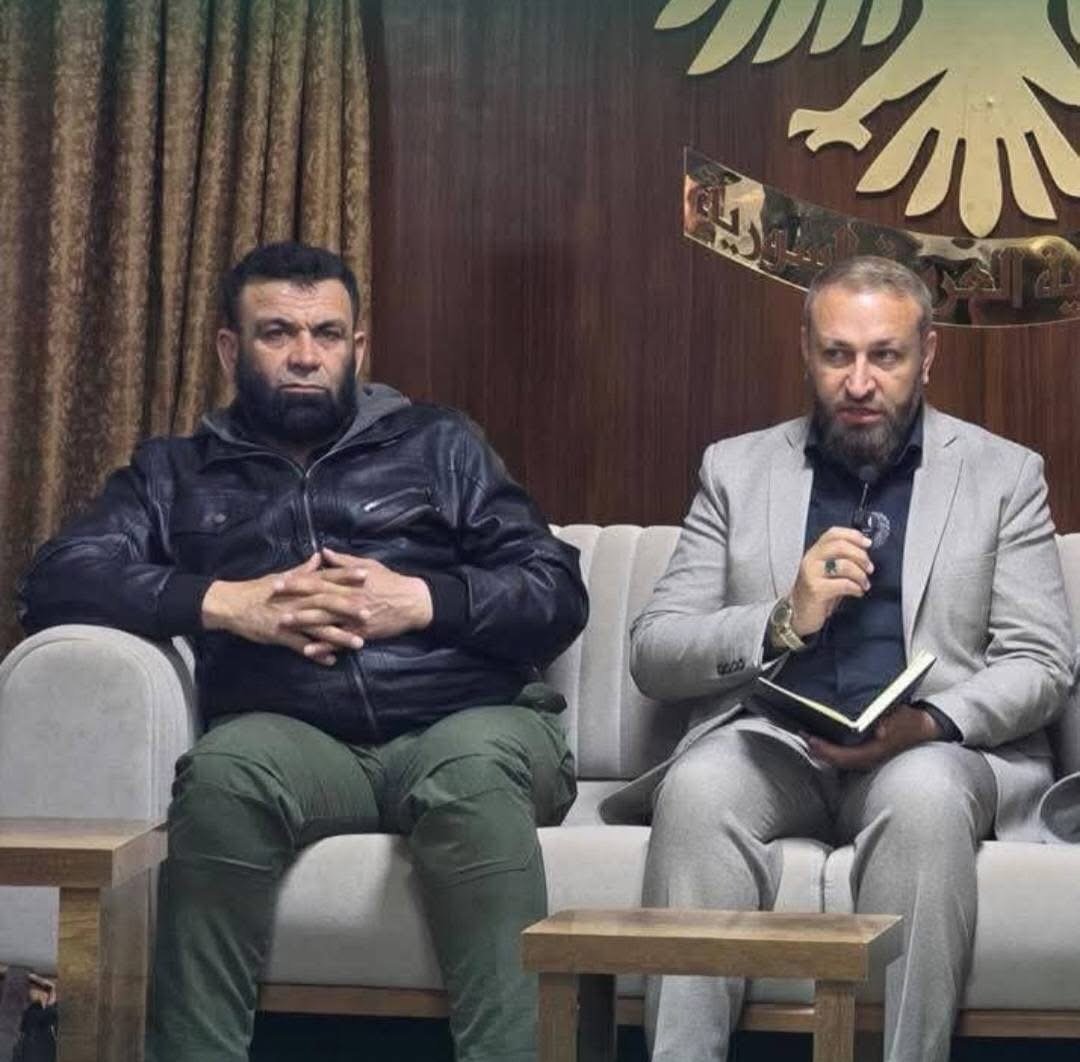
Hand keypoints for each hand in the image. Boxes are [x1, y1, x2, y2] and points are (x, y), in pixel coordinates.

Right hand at [200, 555, 351, 666]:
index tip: (366, 574)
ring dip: (339, 635)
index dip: (346, 576)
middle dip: (348, 608)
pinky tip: (332, 661)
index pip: (327, 577)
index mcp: (300, 585)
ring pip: (318, 627)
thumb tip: (320, 556)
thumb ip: (304, 569)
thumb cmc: (258, 589)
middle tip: (369, 613)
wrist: (232, 604)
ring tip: (359, 643)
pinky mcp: (280, 634)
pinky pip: (302, 646)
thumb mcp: (281, 576)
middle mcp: (297, 600)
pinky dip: (317, 654)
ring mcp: (289, 618)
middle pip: (327, 602)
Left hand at [273, 547, 433, 642]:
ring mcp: (354, 617)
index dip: (297, 581)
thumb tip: (324, 552)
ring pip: (325, 619)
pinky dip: (323, 646)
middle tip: (271, 600)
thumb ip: (344, 561)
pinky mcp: (361, 633)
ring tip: (282, 623)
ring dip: (302, 621)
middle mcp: (349, 598)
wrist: (413, 602)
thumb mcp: (369, 565)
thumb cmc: (391, 581)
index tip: (278, 581)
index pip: (318, 579)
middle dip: (293, 599)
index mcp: (348, 582)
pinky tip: (307, 650)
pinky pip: (339, 640)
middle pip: (316, 598)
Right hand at [789, 527, 873, 636]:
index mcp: (815, 553)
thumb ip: (840, 559)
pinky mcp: (816, 590)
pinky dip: (856, 588)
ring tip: (864, 583)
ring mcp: (811, 574)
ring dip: (860, 574)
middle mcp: (811, 560)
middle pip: (840, 546)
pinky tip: (857, 592)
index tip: (867, 543)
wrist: (799, 615)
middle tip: (869, 567)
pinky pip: (843, 584)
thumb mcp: (827, 573)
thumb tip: (864, 552)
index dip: (853, 535)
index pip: (833, 533)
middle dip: (861, 556)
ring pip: (844, 564)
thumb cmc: (817, 594)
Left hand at [804, 705, 941, 770]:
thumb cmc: (911, 722)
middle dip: (819, 750)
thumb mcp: (902, 719)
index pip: (844, 756)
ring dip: (823, 751)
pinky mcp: (867, 753)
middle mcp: (869, 758)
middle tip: (803, 735)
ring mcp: (868, 758)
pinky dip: (831, 750)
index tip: (811, 739)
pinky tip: (823, 740)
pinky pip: (845, 755)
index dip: (826, 750)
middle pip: (837, 761)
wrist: (925, 728)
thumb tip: (880, 731)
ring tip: (808, 737)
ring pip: (840, 760)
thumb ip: (891, 723)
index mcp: (875, 752)